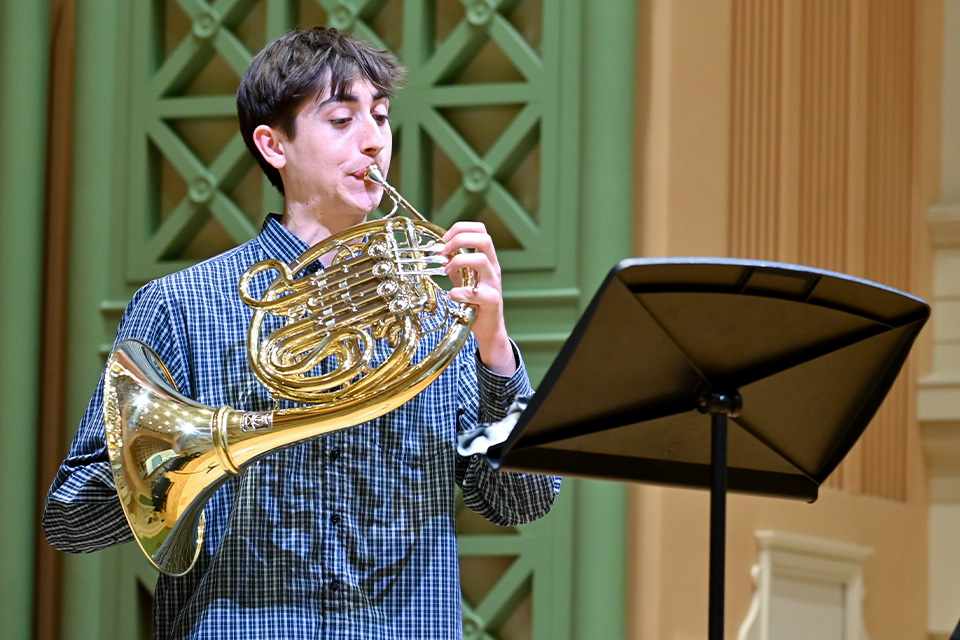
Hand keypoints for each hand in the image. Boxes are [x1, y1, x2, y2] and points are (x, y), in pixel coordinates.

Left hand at [441, 222, 515, 375]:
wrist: (488, 326)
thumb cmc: (476, 300)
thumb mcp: (463, 276)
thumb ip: (451, 262)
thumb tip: (435, 248)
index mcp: (487, 258)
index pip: (480, 230)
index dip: (461, 228)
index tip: (444, 239)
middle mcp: (493, 267)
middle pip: (484, 239)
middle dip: (460, 240)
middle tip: (444, 251)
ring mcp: (493, 283)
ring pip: (482, 260)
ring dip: (458, 261)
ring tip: (447, 271)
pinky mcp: (492, 301)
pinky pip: (478, 293)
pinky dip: (460, 292)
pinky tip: (453, 294)